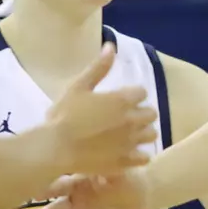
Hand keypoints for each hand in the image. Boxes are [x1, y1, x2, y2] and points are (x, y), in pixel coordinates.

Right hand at [43, 45, 158, 177]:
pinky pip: (145, 158)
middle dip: (141, 113)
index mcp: (123, 100)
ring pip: (151, 135)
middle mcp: (132, 120)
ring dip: (143, 133)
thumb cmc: (64, 115)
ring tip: (128, 135)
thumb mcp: (79, 86)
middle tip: (125, 117)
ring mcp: (131, 142)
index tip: (121, 99)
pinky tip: (128, 153)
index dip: (133, 94)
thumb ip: (98, 68)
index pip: (142, 92)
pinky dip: (139, 155)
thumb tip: (111, 46)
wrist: (55, 148)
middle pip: (151, 113)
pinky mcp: (126, 161)